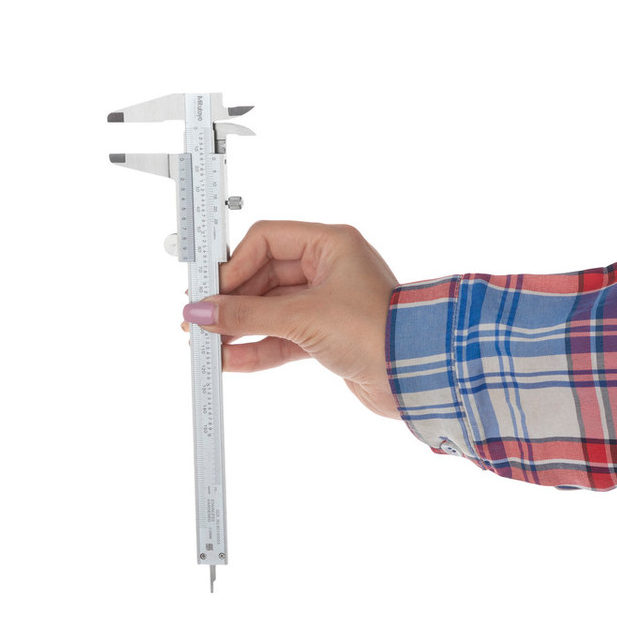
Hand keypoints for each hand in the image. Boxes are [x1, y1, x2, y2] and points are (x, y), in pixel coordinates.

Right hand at [182, 220, 400, 418]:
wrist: (417, 375)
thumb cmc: (377, 331)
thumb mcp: (303, 317)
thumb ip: (247, 314)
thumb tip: (201, 311)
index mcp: (330, 245)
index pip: (265, 241)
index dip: (233, 265)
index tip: (208, 290)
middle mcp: (327, 270)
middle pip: (262, 278)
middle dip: (230, 302)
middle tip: (199, 320)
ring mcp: (325, 304)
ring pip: (270, 311)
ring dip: (239, 328)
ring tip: (207, 345)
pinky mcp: (325, 336)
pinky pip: (281, 338)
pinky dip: (257, 349)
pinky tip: (231, 360)